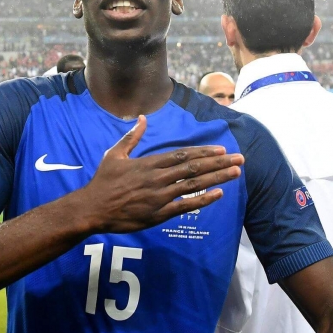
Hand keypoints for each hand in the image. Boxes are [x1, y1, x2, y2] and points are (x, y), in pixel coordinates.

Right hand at [75, 115, 243, 234]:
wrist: (92, 208)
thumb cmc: (103, 181)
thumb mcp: (115, 154)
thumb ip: (132, 137)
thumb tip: (143, 118)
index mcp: (150, 163)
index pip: (183, 155)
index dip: (204, 152)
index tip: (221, 149)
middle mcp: (159, 178)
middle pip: (194, 168)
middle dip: (218, 163)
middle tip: (240, 159)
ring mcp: (160, 197)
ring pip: (194, 185)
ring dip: (217, 178)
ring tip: (235, 173)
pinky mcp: (158, 214)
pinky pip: (185, 206)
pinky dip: (203, 200)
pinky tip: (219, 194)